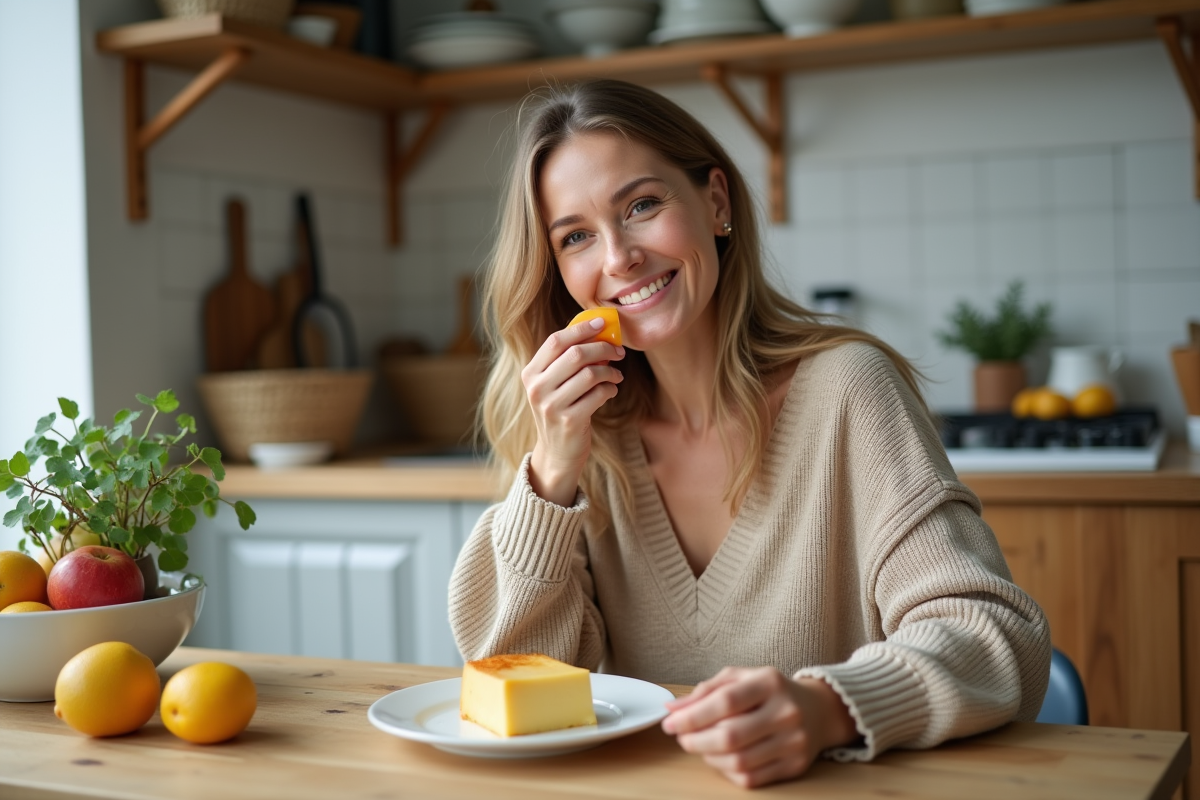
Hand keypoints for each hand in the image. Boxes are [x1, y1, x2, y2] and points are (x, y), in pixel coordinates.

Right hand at [522, 316, 624, 505]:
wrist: (558, 452)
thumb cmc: (561, 410)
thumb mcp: (553, 385)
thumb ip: (565, 361)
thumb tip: (596, 331)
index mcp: (530, 373)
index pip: (556, 341)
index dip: (581, 329)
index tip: (601, 323)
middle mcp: (537, 388)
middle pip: (575, 354)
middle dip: (602, 349)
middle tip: (619, 352)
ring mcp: (551, 406)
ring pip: (590, 374)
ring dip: (610, 371)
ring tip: (616, 375)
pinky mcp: (570, 421)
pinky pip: (598, 394)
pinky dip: (610, 389)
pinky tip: (611, 391)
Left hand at [660, 667, 857, 788]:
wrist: (819, 710)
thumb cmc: (770, 692)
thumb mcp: (741, 678)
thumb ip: (706, 691)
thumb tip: (672, 709)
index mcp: (770, 682)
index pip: (725, 701)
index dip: (692, 716)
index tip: (670, 723)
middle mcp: (786, 712)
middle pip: (730, 736)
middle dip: (695, 741)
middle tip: (681, 738)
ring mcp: (794, 741)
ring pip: (738, 762)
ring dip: (708, 758)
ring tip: (700, 747)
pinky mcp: (796, 766)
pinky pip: (751, 778)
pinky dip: (727, 771)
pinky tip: (721, 759)